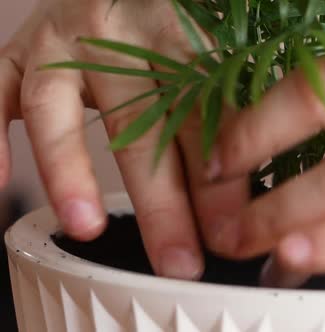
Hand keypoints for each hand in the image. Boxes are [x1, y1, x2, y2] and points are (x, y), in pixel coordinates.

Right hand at [0, 0, 245, 279]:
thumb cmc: (166, 28)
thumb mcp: (202, 56)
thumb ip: (222, 111)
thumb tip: (246, 196)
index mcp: (180, 38)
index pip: (203, 119)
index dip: (218, 181)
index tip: (229, 235)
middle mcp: (119, 36)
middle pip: (141, 123)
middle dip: (164, 202)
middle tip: (179, 260)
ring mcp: (63, 43)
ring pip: (60, 108)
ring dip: (71, 171)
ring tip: (86, 228)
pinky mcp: (20, 50)